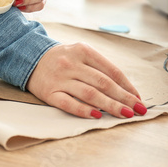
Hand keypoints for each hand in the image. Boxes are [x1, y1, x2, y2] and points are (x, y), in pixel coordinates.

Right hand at [26, 43, 147, 118]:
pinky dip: (83, 110)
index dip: (127, 85)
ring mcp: (60, 78)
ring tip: (125, 114)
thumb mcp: (81, 54)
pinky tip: (97, 116)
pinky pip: (68, 103)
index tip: (138, 98)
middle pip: (103, 83)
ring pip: (89, 94)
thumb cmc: (62, 59)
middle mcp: (72, 63)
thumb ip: (99, 67)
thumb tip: (124, 88)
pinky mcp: (49, 92)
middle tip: (137, 109)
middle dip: (123, 97)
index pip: (111, 70)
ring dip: (110, 105)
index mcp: (83, 50)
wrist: (29, 58)